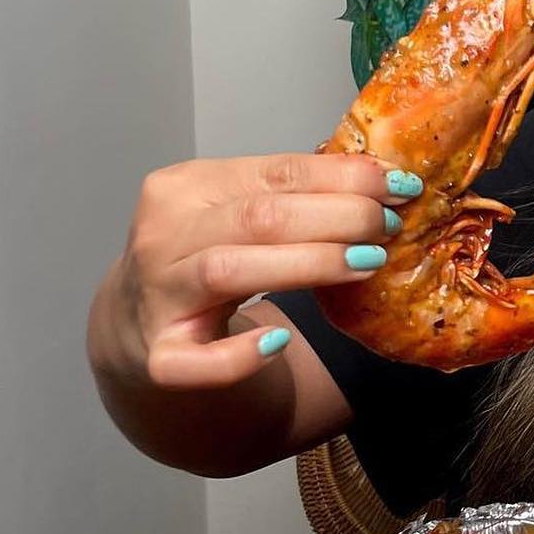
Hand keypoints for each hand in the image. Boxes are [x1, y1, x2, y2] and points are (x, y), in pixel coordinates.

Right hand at [98, 152, 423, 389]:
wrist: (135, 324)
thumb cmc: (199, 260)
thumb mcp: (232, 214)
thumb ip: (288, 197)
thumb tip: (378, 181)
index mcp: (184, 187)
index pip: (274, 172)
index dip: (343, 177)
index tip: (399, 185)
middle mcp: (162, 237)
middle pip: (258, 217)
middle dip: (337, 217)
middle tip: (389, 226)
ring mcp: (157, 297)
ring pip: (230, 271)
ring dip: (308, 265)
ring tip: (367, 263)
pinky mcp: (160, 357)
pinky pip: (198, 360)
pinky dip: (240, 354)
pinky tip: (277, 344)